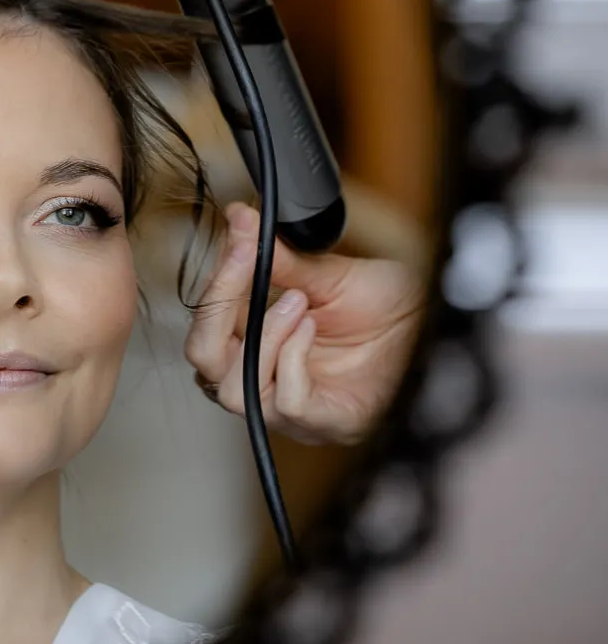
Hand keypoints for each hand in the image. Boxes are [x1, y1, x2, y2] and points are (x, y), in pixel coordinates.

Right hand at [185, 203, 425, 446]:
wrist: (440, 326)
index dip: (214, 283)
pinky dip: (291, 360)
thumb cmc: (390, 309)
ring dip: (261, 338)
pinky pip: (287, 402)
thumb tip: (241, 218)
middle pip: (203, 363)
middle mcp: (266, 380)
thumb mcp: (327, 275)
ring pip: (235, 391)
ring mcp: (294, 409)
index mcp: (257, 344)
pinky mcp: (327, 424)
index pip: (206, 326)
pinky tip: (311, 328)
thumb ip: (277, 258)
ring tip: (298, 302)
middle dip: (219, 310)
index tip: (235, 239)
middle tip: (247, 264)